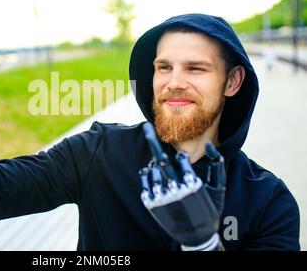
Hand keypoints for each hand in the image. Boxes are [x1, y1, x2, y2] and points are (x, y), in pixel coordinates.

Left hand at [139, 122, 225, 250]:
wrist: (196, 237)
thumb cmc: (210, 210)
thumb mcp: (219, 188)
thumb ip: (218, 165)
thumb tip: (210, 145)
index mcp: (192, 184)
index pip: (181, 159)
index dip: (181, 157)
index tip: (182, 158)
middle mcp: (175, 190)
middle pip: (161, 159)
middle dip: (152, 141)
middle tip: (145, 127)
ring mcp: (162, 197)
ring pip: (153, 171)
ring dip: (155, 164)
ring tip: (159, 166)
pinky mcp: (151, 204)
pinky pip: (145, 182)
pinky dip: (147, 174)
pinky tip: (151, 172)